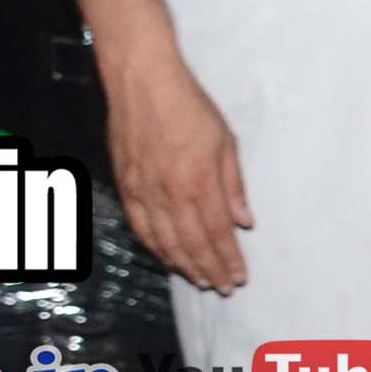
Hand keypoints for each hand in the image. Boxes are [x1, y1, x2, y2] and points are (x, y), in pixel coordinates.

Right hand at [106, 45, 253, 292]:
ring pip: (164, 241)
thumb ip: (233, 185)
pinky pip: (140, 227)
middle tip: (222, 288)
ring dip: (183, 264)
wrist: (142, 83)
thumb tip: (244, 222)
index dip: (228, 260)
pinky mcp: (126, 185)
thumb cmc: (189, 107)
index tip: (238, 277)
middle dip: (209, 270)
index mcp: (199, 182)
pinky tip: (166, 257)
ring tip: (199, 279)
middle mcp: (170, 193)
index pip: (217, 233)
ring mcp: (144, 191)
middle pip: (192, 244)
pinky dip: (155, 247)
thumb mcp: (225, 141)